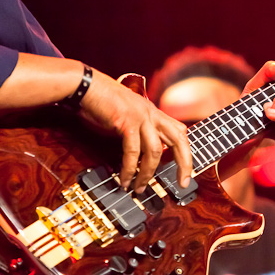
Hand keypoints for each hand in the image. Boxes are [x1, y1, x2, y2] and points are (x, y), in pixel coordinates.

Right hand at [77, 69, 191, 190]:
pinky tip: (125, 179)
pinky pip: (133, 151)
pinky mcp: (126, 122)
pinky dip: (129, 169)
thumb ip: (140, 129)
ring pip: (155, 150)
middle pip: (179, 139)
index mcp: (154, 112)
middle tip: (183, 183)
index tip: (186, 172)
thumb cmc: (103, 101)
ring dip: (147, 174)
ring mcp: (140, 116)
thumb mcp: (130, 114)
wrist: (88, 85)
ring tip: (139, 188)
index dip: (186, 152)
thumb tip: (144, 154)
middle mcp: (152, 113)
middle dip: (184, 163)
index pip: (180, 132)